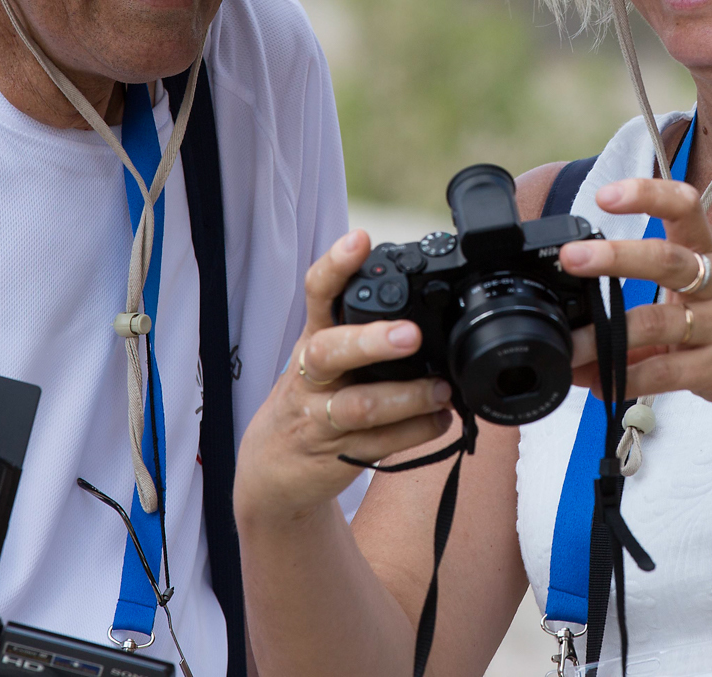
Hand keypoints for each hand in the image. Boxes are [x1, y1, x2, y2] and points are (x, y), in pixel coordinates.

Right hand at [235, 229, 455, 524]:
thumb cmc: (309, 401)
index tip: (359, 240)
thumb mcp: (322, 358)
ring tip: (442, 390)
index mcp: (312, 341)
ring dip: (408, 397)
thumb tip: (425, 304)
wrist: (269, 472)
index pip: (316, 295)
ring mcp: (319, 419)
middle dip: (371, 342)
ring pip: (360, 406)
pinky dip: (416, 431)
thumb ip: (359, 329)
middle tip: (409, 335)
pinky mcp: (336, 457)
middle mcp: (311, 377)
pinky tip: (440, 419)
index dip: (335, 266)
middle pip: (331, 351)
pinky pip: (380, 445)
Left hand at [558, 178, 711, 448]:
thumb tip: (588, 334)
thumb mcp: (708, 308)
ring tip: (570, 346)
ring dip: (606, 335)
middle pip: (667, 259)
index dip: (647, 194)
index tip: (606, 195)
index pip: (685, 208)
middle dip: (616, 256)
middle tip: (573, 258)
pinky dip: (627, 379)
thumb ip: (652, 315)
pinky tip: (601, 383)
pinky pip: (666, 372)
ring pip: (659, 321)